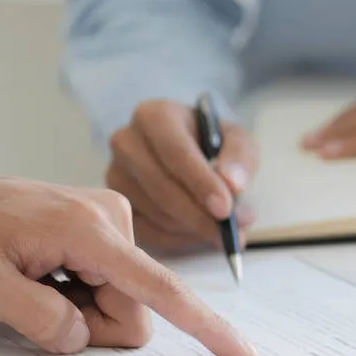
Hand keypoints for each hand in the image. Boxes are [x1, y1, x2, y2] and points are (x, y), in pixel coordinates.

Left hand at [0, 166, 258, 355]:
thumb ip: (35, 317)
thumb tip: (82, 337)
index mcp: (87, 229)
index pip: (159, 287)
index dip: (203, 325)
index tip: (242, 353)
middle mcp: (112, 218)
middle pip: (135, 309)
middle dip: (92, 324)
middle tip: (33, 304)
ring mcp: (111, 221)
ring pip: (124, 302)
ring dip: (81, 310)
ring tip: (33, 285)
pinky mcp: (105, 229)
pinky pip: (113, 286)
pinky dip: (79, 295)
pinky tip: (44, 275)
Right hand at [106, 99, 259, 249]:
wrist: (191, 153)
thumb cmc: (213, 145)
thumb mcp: (237, 141)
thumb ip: (240, 158)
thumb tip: (233, 184)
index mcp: (154, 115)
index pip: (174, 151)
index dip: (200, 183)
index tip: (224, 209)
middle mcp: (126, 142)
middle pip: (159, 186)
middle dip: (197, 214)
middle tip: (227, 234)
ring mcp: (115, 174)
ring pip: (154, 211)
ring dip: (190, 228)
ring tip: (219, 230)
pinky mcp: (115, 204)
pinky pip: (144, 231)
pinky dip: (176, 239)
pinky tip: (197, 233)